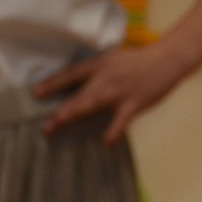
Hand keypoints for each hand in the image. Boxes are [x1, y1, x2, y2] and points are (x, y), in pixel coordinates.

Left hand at [35, 44, 190, 142]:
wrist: (166, 60)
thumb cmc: (137, 63)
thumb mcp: (112, 61)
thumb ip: (94, 74)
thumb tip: (72, 89)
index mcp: (98, 65)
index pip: (71, 74)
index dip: (53, 83)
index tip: (35, 93)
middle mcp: (105, 78)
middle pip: (79, 94)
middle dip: (61, 109)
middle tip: (45, 125)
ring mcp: (119, 91)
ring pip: (93, 103)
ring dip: (75, 113)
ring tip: (58, 123)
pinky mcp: (134, 103)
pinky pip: (122, 119)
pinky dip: (114, 130)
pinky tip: (106, 142)